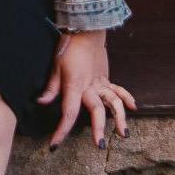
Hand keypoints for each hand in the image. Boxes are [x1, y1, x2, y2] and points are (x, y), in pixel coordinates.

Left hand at [40, 30, 135, 151]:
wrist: (86, 29)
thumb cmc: (68, 47)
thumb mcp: (55, 67)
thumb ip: (51, 88)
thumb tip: (40, 102)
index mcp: (75, 85)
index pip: (68, 113)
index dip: (62, 130)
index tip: (55, 144)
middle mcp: (91, 86)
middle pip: (96, 111)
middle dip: (98, 129)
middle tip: (99, 145)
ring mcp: (101, 82)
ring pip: (114, 102)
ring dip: (120, 118)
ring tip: (124, 134)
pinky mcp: (106, 78)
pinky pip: (118, 90)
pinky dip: (127, 98)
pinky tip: (134, 108)